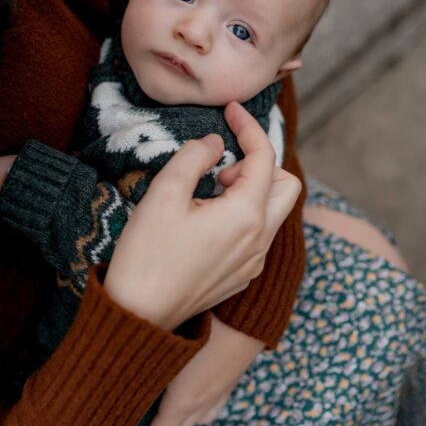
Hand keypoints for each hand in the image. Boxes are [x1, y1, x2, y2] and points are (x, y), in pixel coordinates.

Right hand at [105, 101, 301, 329]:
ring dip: (252, 192)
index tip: (231, 111)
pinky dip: (245, 216)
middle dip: (261, 165)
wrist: (138, 315)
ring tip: (208, 195)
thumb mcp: (163, 194)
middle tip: (220, 170)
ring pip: (274, 212)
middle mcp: (261, 239)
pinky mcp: (244, 275)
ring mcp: (255, 261)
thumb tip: (216, 144)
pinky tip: (207, 221)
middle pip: (287, 185)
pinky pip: (260, 235)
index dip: (249, 127)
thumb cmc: (147, 254)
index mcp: (247, 215)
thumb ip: (194, 157)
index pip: (264, 157)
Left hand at [127, 314, 261, 425]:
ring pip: (201, 419)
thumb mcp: (164, 349)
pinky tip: (195, 389)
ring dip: (181, 422)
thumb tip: (117, 371)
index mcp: (184, 401)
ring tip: (164, 411)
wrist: (248, 315)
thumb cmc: (204, 327)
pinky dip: (201, 407)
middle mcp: (204, 401)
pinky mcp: (233, 377)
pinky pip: (215, 404)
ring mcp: (222, 390)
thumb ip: (142, 364)